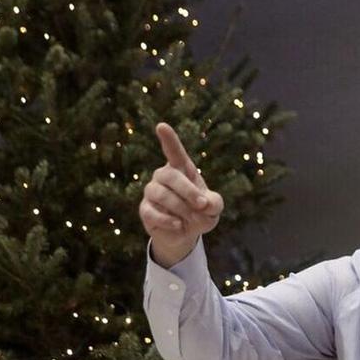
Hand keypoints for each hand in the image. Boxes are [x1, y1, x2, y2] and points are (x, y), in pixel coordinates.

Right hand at [138, 123, 223, 266]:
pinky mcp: (145, 209)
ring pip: (162, 195)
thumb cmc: (200, 213)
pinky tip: (179, 225)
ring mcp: (151, 192)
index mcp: (181, 169)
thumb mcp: (213, 208)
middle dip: (189, 191)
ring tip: (192, 219)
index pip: (174, 151)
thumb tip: (204, 204)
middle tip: (202, 205)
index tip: (161, 126)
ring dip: (181, 208)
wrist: (185, 234)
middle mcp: (163, 176)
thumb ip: (215, 203)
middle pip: (171, 176)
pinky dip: (169, 220)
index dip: (168, 139)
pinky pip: (153, 212)